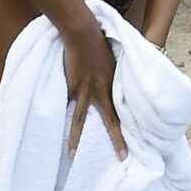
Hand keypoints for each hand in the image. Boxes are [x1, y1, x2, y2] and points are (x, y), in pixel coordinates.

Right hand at [62, 23, 127, 161]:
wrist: (83, 32)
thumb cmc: (99, 42)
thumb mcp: (113, 60)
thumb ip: (113, 76)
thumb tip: (113, 85)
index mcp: (113, 84)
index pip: (124, 111)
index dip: (129, 127)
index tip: (135, 142)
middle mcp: (101, 90)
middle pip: (110, 120)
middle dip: (117, 139)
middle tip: (123, 158)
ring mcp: (84, 90)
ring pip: (80, 119)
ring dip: (75, 138)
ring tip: (72, 156)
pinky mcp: (69, 86)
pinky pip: (66, 102)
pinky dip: (61, 113)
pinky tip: (55, 128)